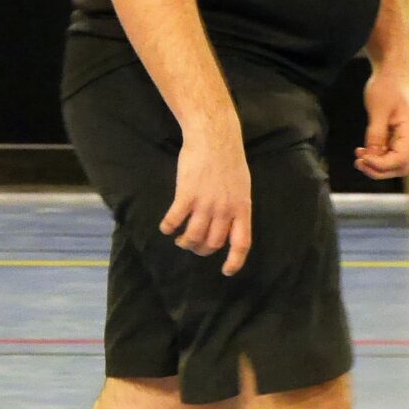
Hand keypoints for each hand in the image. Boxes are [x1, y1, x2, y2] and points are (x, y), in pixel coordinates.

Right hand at [162, 125, 252, 274]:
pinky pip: (175, 220)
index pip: (241, 243)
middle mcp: (224, 210)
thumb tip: (229, 224)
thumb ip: (236, 206)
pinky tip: (166, 227)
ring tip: (180, 239)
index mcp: (242, 208)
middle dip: (202, 250)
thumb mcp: (242, 186)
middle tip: (194, 245)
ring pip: (193, 236)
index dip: (235, 261)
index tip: (226, 271)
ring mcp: (205, 203)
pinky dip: (169, 228)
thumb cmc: (229, 160)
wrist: (214, 138)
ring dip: (184, 242)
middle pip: (212, 243)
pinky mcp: (186, 195)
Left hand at [355, 64, 408, 179]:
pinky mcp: (397, 135)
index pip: (400, 161)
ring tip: (358, 157)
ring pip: (393, 162)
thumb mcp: (378, 110)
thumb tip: (371, 156)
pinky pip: (389, 153)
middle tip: (358, 163)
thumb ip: (375, 134)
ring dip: (376, 164)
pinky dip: (376, 155)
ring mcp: (405, 137)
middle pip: (399, 167)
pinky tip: (363, 150)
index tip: (362, 159)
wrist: (392, 71)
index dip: (380, 165)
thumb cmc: (387, 86)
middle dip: (379, 169)